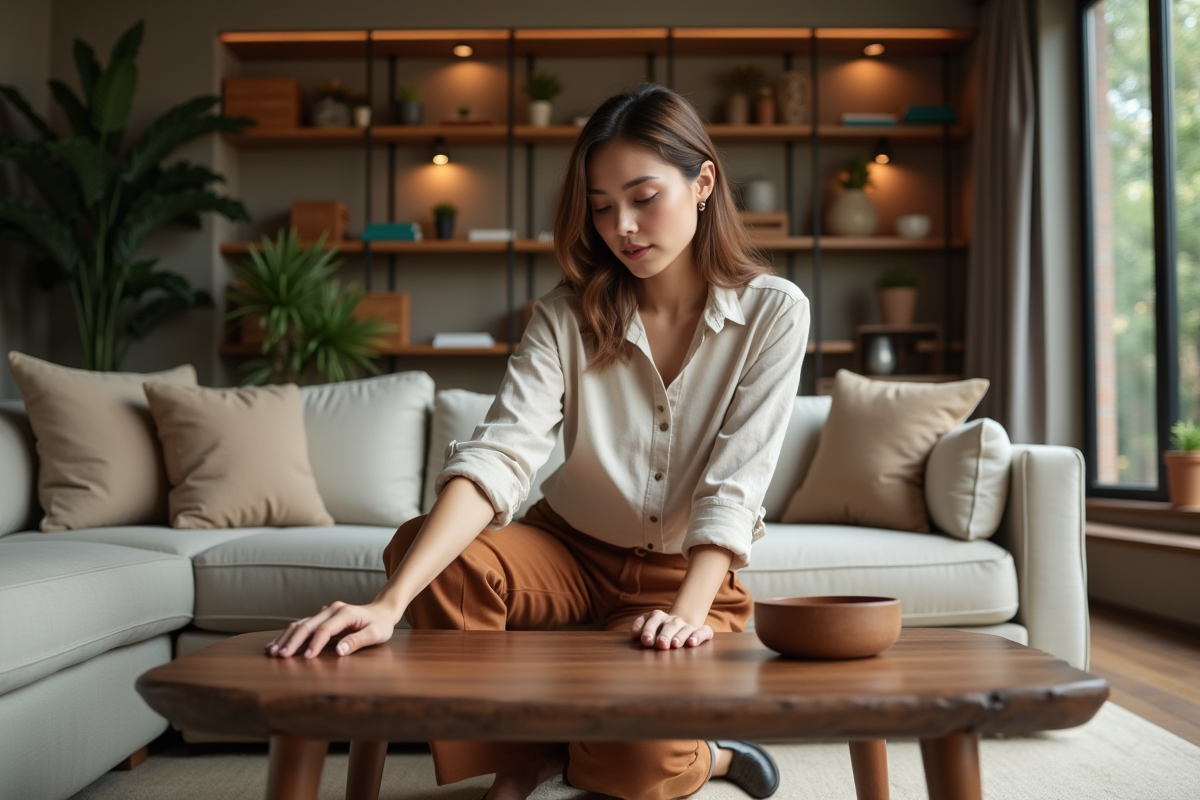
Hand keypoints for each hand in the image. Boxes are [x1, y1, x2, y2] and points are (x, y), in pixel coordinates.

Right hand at [265, 600, 397, 658]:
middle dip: (293, 641)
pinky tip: (276, 645)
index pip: (325, 629)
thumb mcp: (376, 634)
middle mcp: (331, 609)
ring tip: (271, 652)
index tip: (308, 658)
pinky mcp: (320, 619)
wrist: (381, 611)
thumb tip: (339, 651)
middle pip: (307, 625)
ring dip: (285, 638)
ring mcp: (324, 613)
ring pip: (300, 624)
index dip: (316, 643)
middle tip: (280, 656)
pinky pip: (301, 626)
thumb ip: (358, 641)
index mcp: (345, 612)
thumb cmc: (380, 625)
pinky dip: (288, 636)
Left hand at [630, 609, 713, 649]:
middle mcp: (674, 620)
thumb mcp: (648, 629)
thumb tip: (635, 635)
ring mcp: (688, 625)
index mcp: (659, 617)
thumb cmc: (659, 632)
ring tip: (675, 645)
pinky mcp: (702, 631)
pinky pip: (704, 631)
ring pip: (686, 628)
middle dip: (665, 634)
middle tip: (661, 644)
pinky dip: (699, 636)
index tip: (646, 641)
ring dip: (680, 636)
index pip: (652, 619)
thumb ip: (640, 630)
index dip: (648, 629)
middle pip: (670, 625)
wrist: (680, 627)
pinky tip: (692, 643)